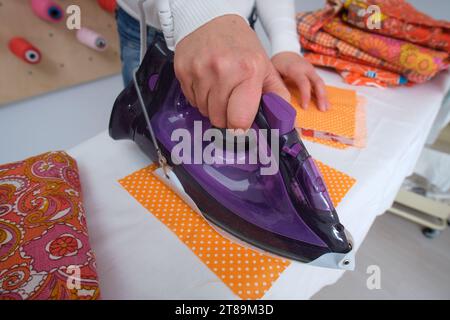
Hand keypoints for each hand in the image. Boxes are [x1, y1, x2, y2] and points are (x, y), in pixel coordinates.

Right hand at [174, 15, 289, 129]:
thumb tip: (285, 122)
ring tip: (219, 88)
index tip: (241, 125)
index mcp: (248, 71)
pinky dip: (199, 97)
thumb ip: (278, 96)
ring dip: (212, 107)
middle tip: (231, 101)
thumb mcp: (266, 67)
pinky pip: (191, 100)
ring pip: (204, 111)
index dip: (241, 128)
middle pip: (219, 120)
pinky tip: (206, 82)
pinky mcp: (183, 71)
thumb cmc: (241, 47)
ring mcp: (199, 70)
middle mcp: (222, 70)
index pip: (239, 121)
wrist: (211, 20)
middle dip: (226, 117)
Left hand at [272, 52, 328, 110]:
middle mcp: (306, 69)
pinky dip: (323, 94)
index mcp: (295, 69)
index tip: (305, 107)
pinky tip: (325, 103)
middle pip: (317, 82)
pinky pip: (319, 84)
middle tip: (322, 110)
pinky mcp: (313, 74)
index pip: (304, 83)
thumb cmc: (278, 63)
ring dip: (324, 96)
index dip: (306, 95)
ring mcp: (311, 71)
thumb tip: (275, 101)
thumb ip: (277, 84)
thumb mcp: (274, 73)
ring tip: (326, 109)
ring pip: (321, 84)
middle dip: (321, 96)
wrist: (285, 51)